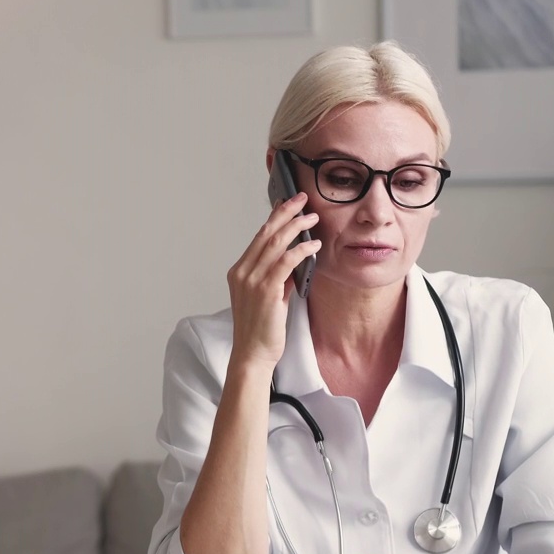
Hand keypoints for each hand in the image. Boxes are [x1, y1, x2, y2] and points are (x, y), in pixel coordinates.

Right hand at [226, 193, 320, 369]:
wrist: (252, 354)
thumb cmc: (261, 329)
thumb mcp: (268, 297)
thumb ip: (277, 277)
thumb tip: (295, 260)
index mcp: (239, 272)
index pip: (258, 237)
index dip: (274, 217)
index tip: (287, 203)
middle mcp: (242, 272)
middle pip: (265, 233)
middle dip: (285, 212)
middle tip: (301, 198)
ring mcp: (252, 280)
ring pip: (275, 243)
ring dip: (296, 227)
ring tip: (312, 217)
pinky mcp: (266, 290)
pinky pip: (286, 261)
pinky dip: (301, 249)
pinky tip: (314, 245)